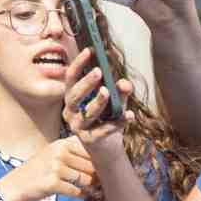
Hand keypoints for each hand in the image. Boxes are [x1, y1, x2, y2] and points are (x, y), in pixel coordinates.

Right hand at [0, 135, 95, 200]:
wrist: (14, 186)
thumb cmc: (37, 171)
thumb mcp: (52, 154)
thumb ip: (73, 152)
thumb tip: (103, 159)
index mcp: (61, 144)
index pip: (90, 148)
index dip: (99, 159)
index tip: (100, 167)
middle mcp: (58, 153)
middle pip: (92, 165)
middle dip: (96, 176)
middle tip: (95, 183)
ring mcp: (55, 168)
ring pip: (86, 179)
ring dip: (89, 187)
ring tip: (87, 189)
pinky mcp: (53, 183)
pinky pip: (77, 191)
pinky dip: (80, 196)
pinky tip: (78, 195)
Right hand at [62, 52, 133, 168]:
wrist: (107, 150)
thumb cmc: (106, 120)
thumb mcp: (115, 103)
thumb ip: (120, 92)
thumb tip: (124, 83)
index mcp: (73, 98)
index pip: (70, 78)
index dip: (78, 64)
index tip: (90, 50)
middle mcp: (70, 111)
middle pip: (74, 95)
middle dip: (86, 83)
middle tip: (99, 71)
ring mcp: (78, 126)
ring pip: (87, 113)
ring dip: (98, 102)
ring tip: (108, 91)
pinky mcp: (89, 140)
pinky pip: (103, 130)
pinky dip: (117, 122)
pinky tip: (129, 115)